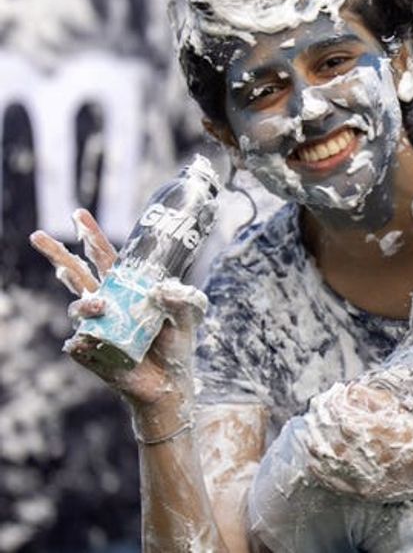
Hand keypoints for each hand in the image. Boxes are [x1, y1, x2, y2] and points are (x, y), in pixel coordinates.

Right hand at [29, 209, 202, 408]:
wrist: (170, 382)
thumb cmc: (176, 343)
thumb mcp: (190, 314)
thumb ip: (183, 299)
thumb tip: (161, 291)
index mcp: (126, 288)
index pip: (105, 257)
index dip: (92, 236)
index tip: (79, 214)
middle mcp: (107, 303)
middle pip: (75, 274)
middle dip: (57, 254)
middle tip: (38, 236)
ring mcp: (97, 327)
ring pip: (77, 308)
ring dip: (85, 304)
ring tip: (100, 306)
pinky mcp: (92, 354)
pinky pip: (78, 345)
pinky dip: (81, 343)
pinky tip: (87, 343)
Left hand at [302, 382, 412, 498]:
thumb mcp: (395, 409)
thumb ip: (370, 398)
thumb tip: (347, 389)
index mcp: (371, 428)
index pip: (336, 412)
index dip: (328, 402)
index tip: (326, 395)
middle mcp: (363, 452)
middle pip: (325, 434)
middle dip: (316, 419)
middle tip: (313, 411)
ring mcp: (361, 474)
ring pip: (324, 458)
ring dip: (311, 443)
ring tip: (307, 433)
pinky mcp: (362, 491)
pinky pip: (332, 482)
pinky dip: (318, 470)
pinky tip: (311, 461)